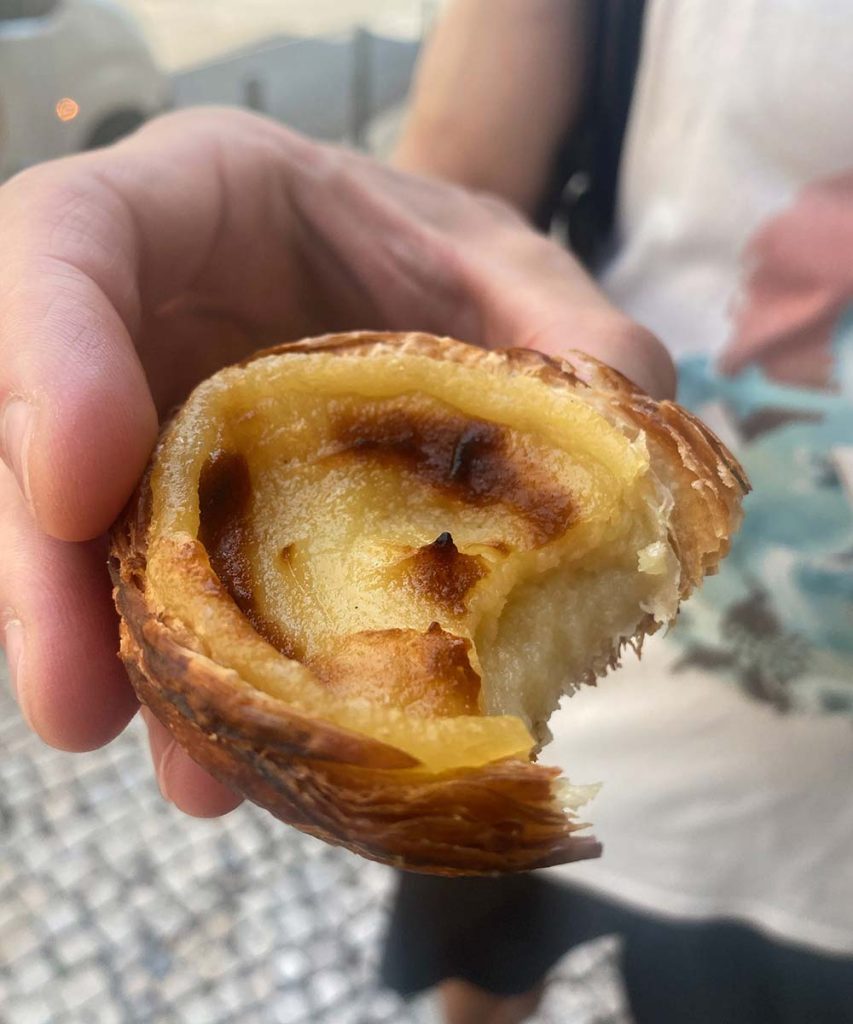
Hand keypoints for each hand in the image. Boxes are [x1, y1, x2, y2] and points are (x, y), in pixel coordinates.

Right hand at [0, 108, 671, 816]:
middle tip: (77, 707)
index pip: (66, 248)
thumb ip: (567, 326)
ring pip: (92, 540)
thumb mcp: (509, 262)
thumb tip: (626, 440)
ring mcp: (151, 422)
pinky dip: (198, 679)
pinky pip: (166, 593)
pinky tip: (241, 757)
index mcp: (194, 202)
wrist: (415, 287)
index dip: (49, 364)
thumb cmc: (439, 253)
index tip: (81, 491)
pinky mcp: (185, 510)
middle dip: (48, 573)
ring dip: (127, 663)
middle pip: (38, 430)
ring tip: (192, 776)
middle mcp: (143, 319)